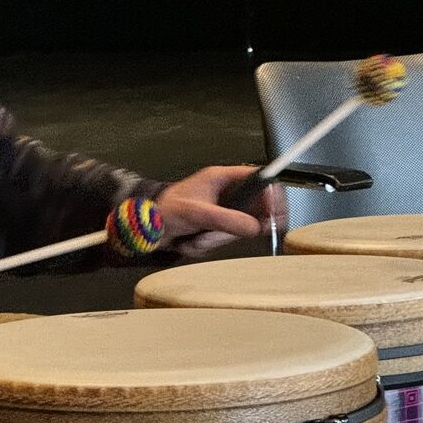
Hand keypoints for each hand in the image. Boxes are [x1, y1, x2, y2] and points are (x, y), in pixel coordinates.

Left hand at [154, 166, 283, 257]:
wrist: (146, 229)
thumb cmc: (166, 210)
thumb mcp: (198, 213)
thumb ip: (227, 220)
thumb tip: (256, 228)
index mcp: (222, 178)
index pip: (259, 179)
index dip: (272, 195)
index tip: (276, 213)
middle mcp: (226, 193)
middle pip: (255, 209)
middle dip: (239, 227)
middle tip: (228, 234)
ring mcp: (223, 212)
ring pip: (239, 230)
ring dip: (217, 239)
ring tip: (195, 238)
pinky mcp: (216, 229)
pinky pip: (226, 240)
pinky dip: (209, 245)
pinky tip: (192, 241)